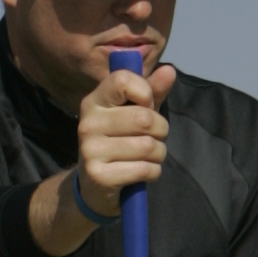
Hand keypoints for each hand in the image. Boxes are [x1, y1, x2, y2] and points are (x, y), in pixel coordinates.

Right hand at [27, 56, 177, 256]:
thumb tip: (169, 70)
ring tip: (148, 156)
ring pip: (148, 146)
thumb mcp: (134, 113)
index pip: (123, 80)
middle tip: (154, 137)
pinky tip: (143, 172)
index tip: (147, 105)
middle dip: (160, 130)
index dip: (145, 92)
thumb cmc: (119, 142)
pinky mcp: (99, 175)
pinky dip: (153, 172)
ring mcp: (91, 150)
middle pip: (144, 118)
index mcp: (95, 101)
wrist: (95, 186)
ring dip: (159, 153)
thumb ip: (151, 92)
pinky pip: (145, 169)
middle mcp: (88, 123)